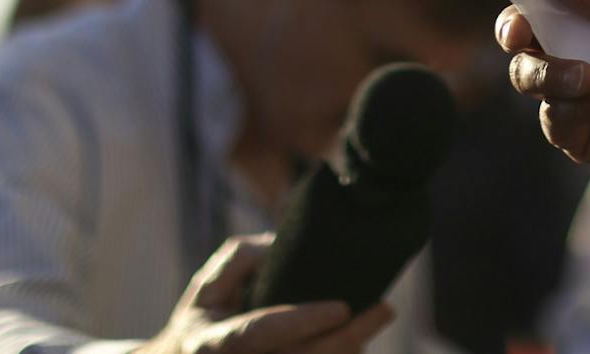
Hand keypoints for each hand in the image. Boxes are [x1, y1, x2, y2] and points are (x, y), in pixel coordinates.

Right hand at [139, 234, 394, 353]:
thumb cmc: (206, 317)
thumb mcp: (209, 285)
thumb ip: (243, 259)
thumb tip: (281, 246)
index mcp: (212, 343)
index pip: (260, 333)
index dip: (301, 322)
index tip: (342, 307)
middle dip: (347, 338)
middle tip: (384, 309)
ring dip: (350, 349)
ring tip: (377, 316)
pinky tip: (360, 338)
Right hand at [491, 0, 589, 209]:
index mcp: (581, 5)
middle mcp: (564, 42)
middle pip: (514, 30)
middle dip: (511, 28)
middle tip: (522, 31)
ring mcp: (564, 86)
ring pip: (524, 75)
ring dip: (551, 73)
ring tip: (589, 76)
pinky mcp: (572, 127)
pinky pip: (552, 117)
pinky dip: (580, 108)